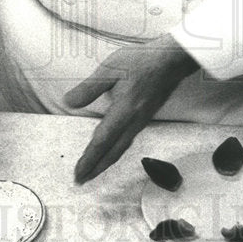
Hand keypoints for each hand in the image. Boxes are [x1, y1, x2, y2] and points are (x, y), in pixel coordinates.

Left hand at [64, 33, 197, 183]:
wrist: (172, 60)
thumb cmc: (142, 61)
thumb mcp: (110, 68)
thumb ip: (90, 88)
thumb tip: (69, 102)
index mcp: (124, 111)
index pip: (102, 141)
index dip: (89, 159)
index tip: (78, 173)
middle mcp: (134, 121)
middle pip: (113, 152)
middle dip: (96, 168)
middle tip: (82, 181)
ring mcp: (141, 120)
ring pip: (121, 148)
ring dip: (106, 162)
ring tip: (94, 170)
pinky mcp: (145, 116)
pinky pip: (128, 140)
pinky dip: (116, 151)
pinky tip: (112, 149)